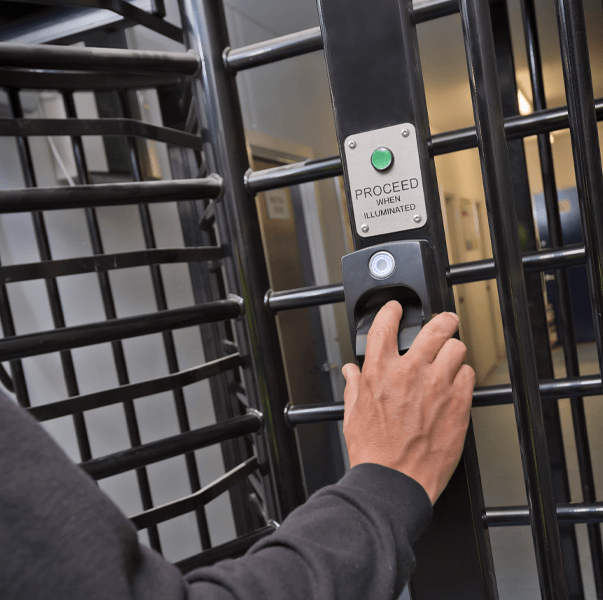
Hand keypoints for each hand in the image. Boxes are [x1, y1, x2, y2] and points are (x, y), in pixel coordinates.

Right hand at [342, 301, 473, 503]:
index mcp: (380, 372)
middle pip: (435, 327)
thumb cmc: (373, 453)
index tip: (396, 309)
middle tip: (445, 321)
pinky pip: (469, 375)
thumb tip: (351, 372)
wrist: (394, 482)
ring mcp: (436, 386)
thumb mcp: (353, 415)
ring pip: (456, 348)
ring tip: (451, 359)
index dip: (391, 310)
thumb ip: (354, 387)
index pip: (385, 325)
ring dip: (453, 351)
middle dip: (442, 320)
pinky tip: (455, 385)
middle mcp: (410, 372)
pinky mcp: (458, 404)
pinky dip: (463, 377)